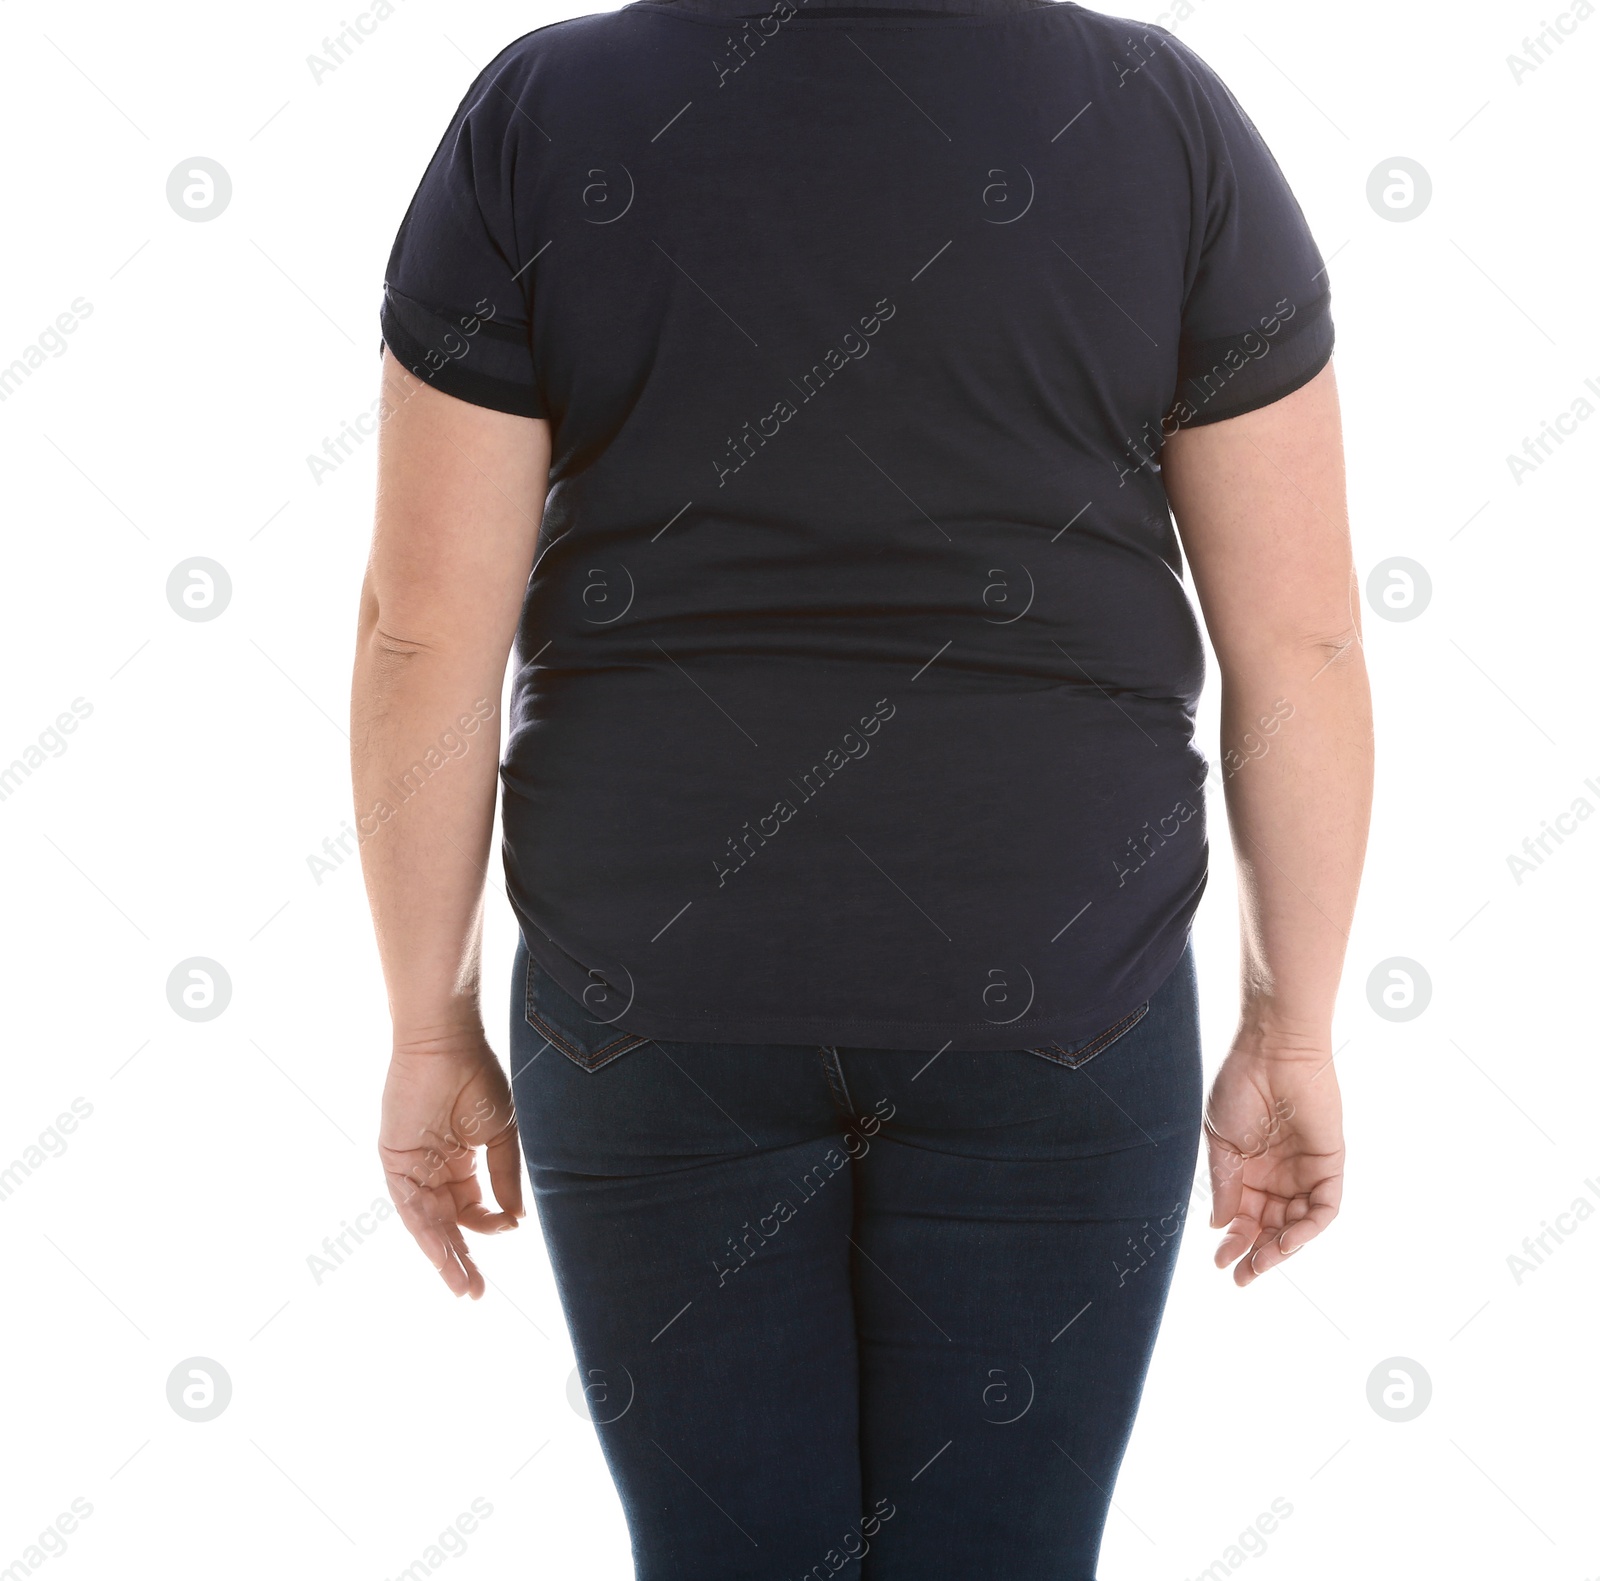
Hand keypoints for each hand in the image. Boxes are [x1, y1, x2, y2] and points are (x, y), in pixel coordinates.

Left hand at [379, 1032, 524, 1297]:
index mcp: (458, 1161)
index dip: (488, 1224)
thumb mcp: (500, 1135)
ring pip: (427, 1223)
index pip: (470, 1208)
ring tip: (462, 1286)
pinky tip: (444, 1253)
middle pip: (445, 1225)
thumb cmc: (477, 1079)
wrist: (447, 1045)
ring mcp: (412, 1168)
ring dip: (443, 1256)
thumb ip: (505, 1177)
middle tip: (475, 1294)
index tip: (510, 1229)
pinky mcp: (395, 1162)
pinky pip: (410, 1205)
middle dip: (460, 1260)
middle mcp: (433, 1170)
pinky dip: (427, 1231)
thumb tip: (515, 1219)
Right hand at [1204, 1039, 1343, 1286]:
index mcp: (1249, 1169)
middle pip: (1271, 1227)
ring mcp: (1305, 1172)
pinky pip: (1324, 1207)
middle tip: (1242, 1276)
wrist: (1271, 1052)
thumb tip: (1220, 1226)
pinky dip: (1308, 1228)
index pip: (1244, 1216)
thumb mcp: (1221, 1142)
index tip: (1220, 1262)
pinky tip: (1286, 1240)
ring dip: (1281, 1248)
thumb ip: (1224, 1185)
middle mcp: (1278, 1175)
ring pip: (1298, 1224)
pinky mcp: (1330, 1165)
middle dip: (1257, 1253)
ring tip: (1261, 1263)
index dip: (1234, 1241)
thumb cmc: (1240, 1087)